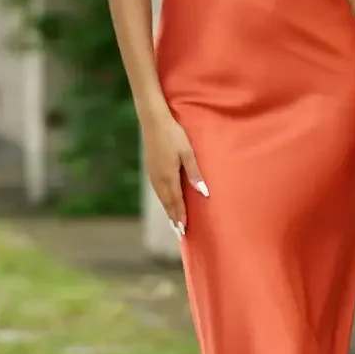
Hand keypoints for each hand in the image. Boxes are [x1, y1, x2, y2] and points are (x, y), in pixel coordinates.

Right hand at [142, 111, 208, 238]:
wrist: (153, 121)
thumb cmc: (174, 135)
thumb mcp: (188, 153)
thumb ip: (194, 173)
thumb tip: (203, 192)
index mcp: (169, 177)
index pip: (176, 202)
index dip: (180, 216)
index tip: (184, 229)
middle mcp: (159, 179)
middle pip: (167, 203)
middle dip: (174, 217)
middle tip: (179, 232)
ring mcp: (153, 174)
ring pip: (161, 198)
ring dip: (168, 210)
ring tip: (174, 222)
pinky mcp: (151, 169)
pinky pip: (158, 190)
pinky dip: (163, 200)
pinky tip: (166, 201)